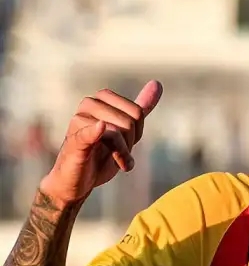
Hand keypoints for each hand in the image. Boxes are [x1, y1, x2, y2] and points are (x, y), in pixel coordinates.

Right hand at [40, 80, 162, 205]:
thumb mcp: (125, 131)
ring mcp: (78, 122)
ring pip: (119, 131)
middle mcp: (88, 105)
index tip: (125, 143)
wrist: (76, 183)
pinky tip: (100, 129)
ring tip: (116, 161)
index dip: (137, 132)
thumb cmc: (100, 156)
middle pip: (130, 121)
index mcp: (101, 99)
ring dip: (123, 153)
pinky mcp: (74, 141)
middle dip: (130, 142)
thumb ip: (140, 108)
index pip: (137, 112)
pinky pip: (89, 133)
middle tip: (119, 154)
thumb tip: (157, 83)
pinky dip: (95, 132)